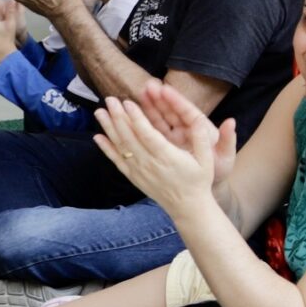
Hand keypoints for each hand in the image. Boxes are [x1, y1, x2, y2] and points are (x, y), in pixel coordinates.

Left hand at [92, 82, 230, 210]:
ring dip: (109, 128)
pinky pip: (117, 161)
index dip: (136, 118)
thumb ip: (201, 138)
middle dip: (119, 117)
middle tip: (111, 99)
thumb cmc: (198, 181)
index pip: (147, 134)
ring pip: (121, 147)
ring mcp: (139, 171)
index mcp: (168, 157)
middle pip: (130, 137)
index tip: (128, 102)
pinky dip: (106, 149)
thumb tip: (198, 119)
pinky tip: (98, 137)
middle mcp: (150, 164)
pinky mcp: (134, 177)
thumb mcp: (207, 159)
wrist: (188, 207)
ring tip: (100, 112)